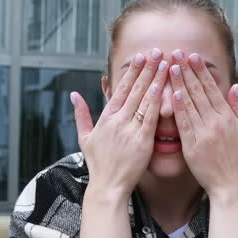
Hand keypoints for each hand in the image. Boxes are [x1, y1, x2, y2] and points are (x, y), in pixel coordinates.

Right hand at [71, 48, 168, 197]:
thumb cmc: (98, 164)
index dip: (132, 71)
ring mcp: (130, 129)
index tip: (140, 57)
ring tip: (164, 63)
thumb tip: (73, 95)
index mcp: (106, 117)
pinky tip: (163, 88)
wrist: (107, 186)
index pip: (121, 88)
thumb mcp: (84, 137)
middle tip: (155, 51)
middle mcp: (117, 120)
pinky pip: (150, 117)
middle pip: (134, 89)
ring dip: (155, 79)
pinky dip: (156, 101)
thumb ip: (80, 114)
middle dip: (146, 69)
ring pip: (144, 99)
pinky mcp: (142, 141)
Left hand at [169, 50, 237, 200]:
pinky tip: (172, 95)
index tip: (192, 56)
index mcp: (228, 117)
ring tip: (170, 67)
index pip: (212, 88)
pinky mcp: (193, 146)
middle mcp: (216, 122)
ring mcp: (204, 134)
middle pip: (199, 92)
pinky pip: (184, 124)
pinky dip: (179, 109)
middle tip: (176, 53)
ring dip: (179, 84)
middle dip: (186, 71)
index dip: (201, 71)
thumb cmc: (237, 160)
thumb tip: (235, 87)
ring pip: (190, 104)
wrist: (230, 186)